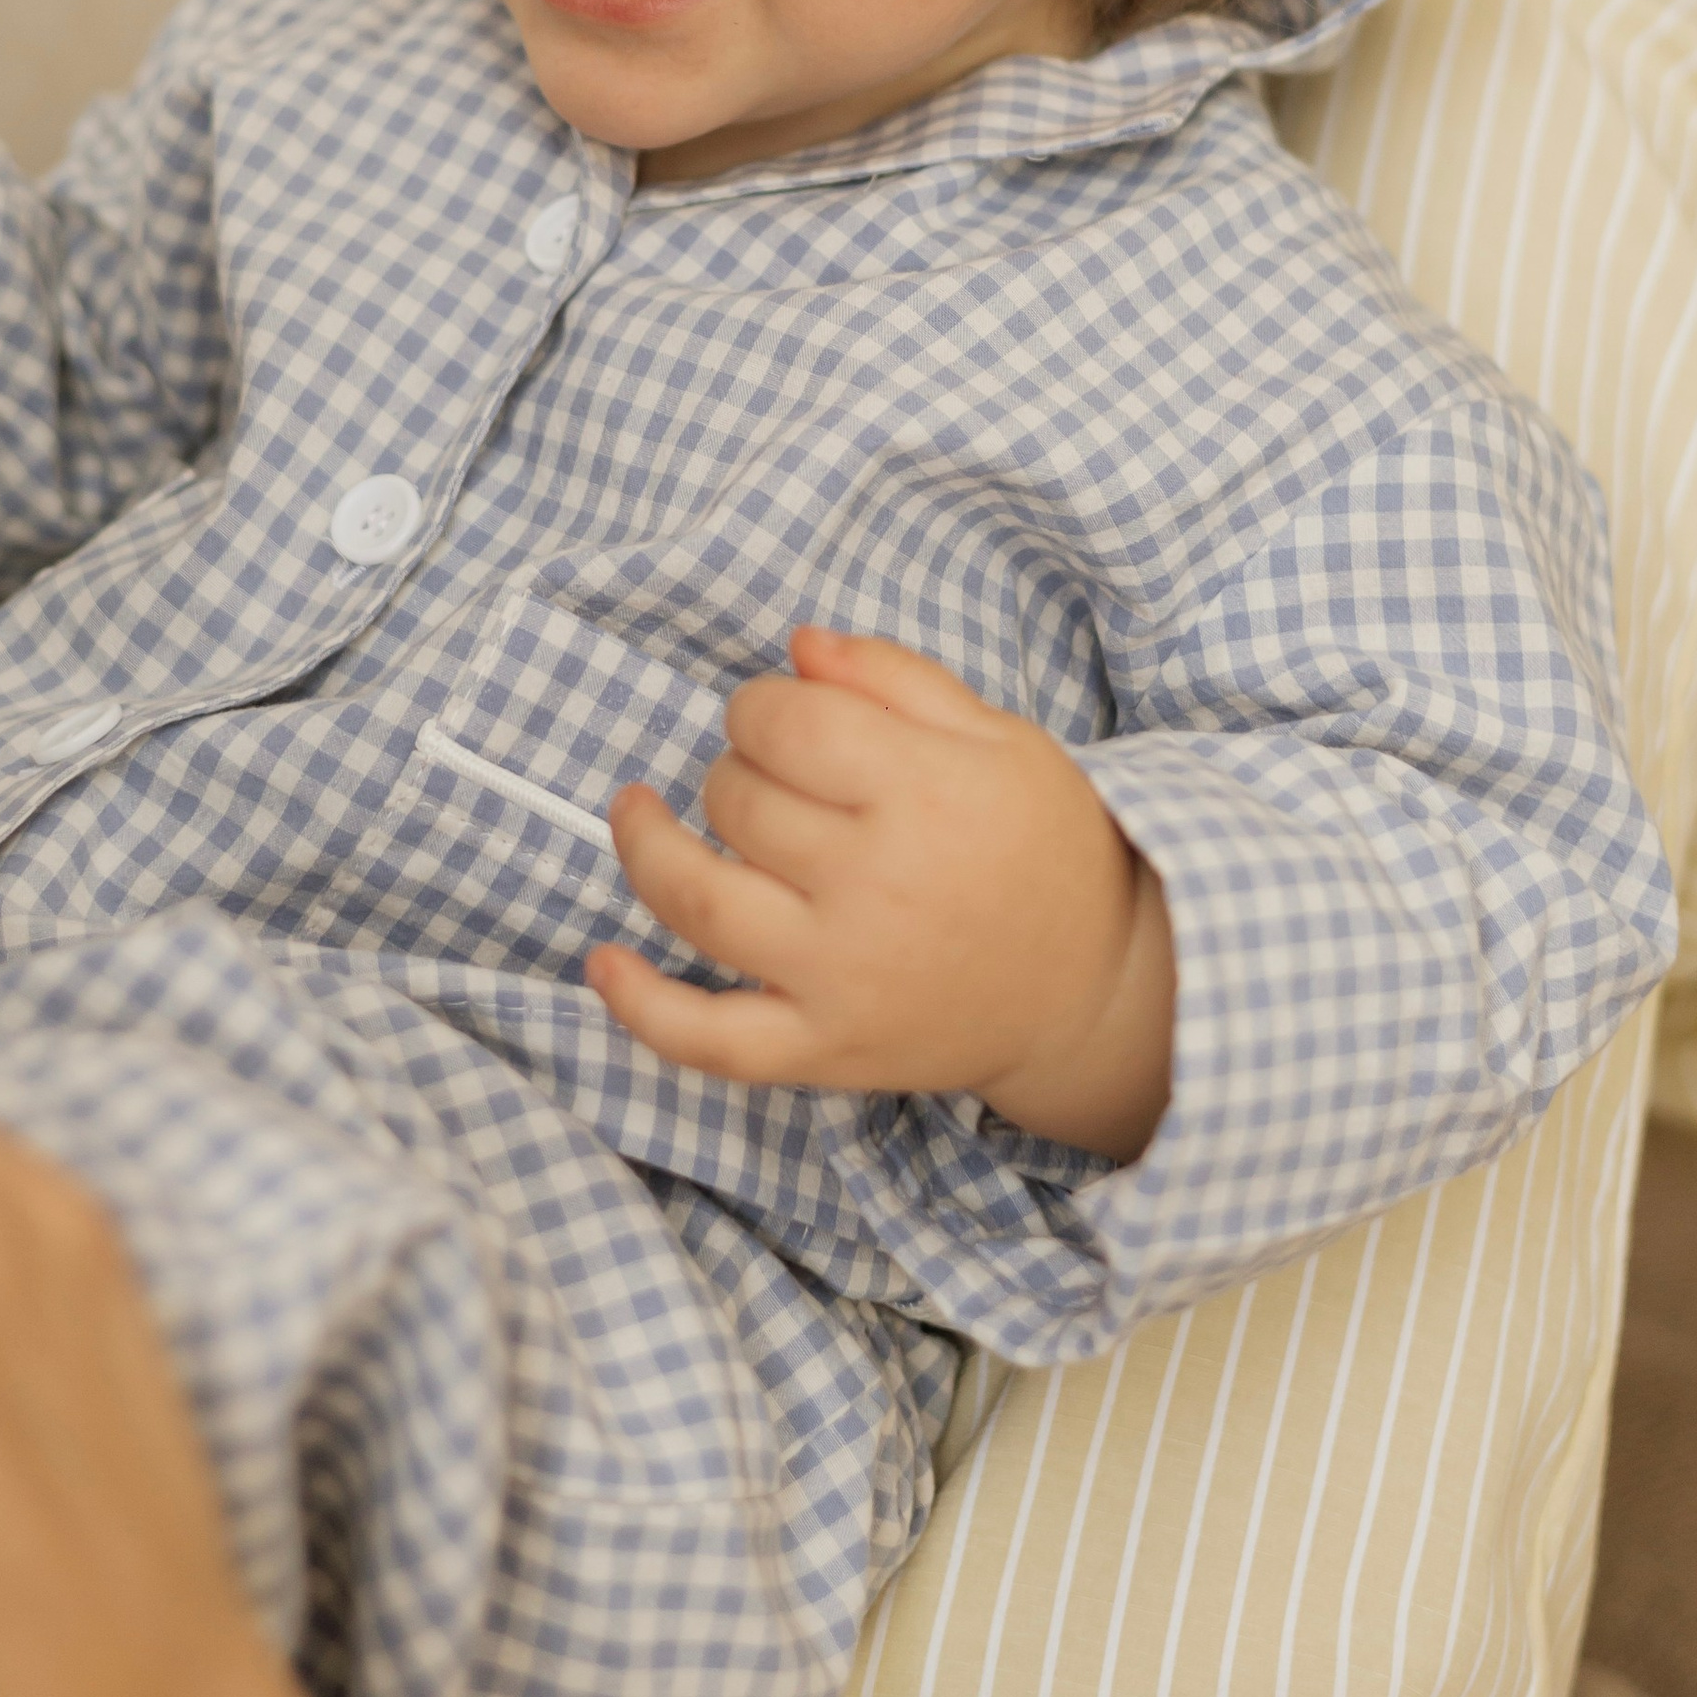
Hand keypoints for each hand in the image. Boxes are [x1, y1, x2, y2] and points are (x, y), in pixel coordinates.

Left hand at [598, 630, 1175, 1158]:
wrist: (1094, 987)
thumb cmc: (1044, 847)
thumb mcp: (998, 737)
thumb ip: (896, 678)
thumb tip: (798, 646)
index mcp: (923, 794)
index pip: (785, 724)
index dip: (761, 707)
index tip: (781, 717)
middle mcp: (875, 886)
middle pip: (739, 803)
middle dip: (733, 769)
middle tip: (768, 775)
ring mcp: (842, 976)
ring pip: (700, 902)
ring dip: (650, 849)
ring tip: (639, 814)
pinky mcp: (824, 1050)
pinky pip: (710, 1039)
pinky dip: (641, 1005)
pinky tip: (602, 962)